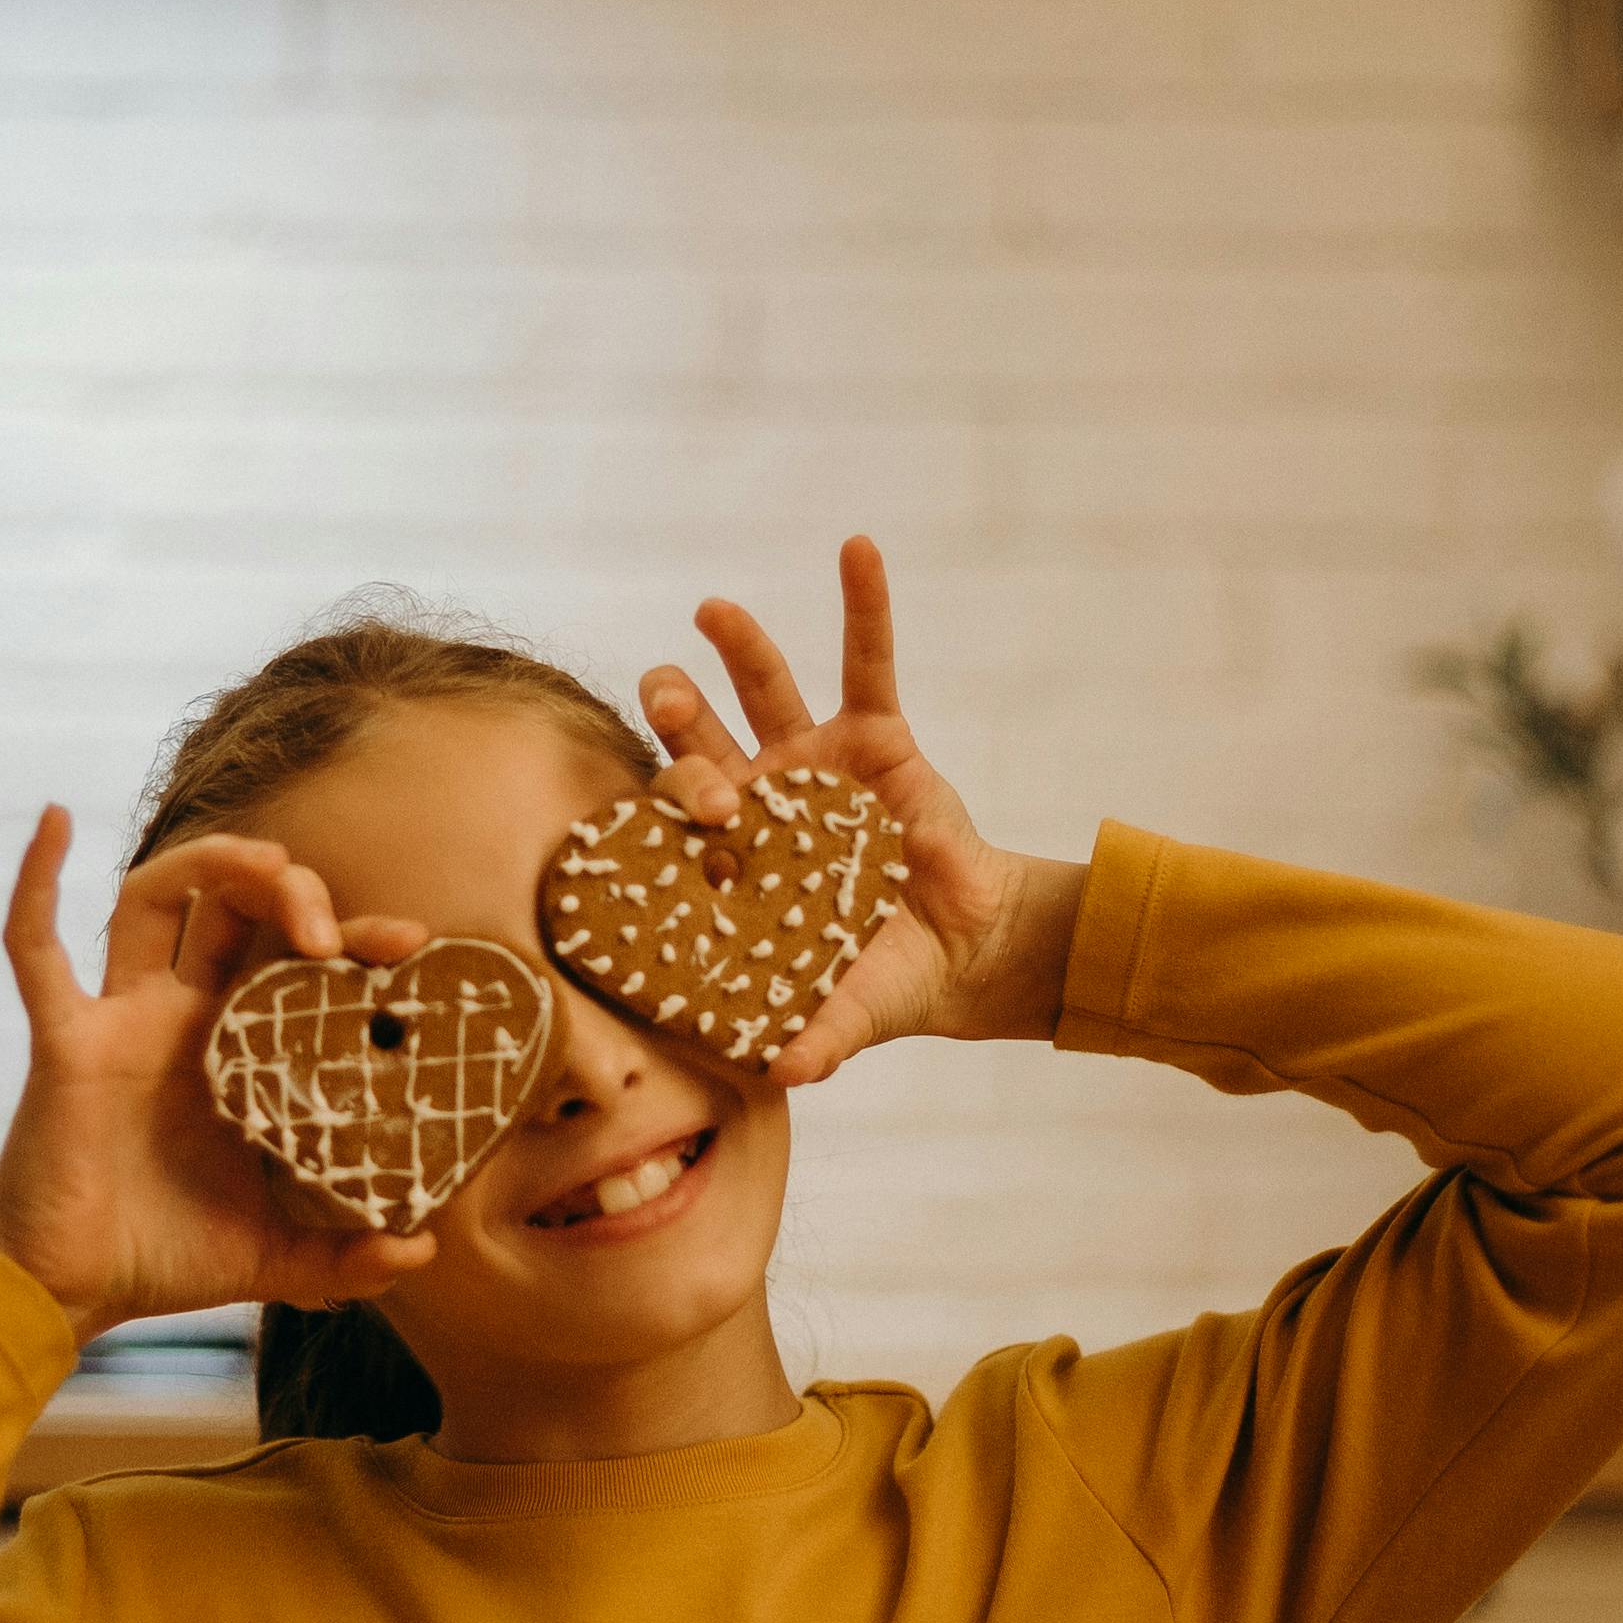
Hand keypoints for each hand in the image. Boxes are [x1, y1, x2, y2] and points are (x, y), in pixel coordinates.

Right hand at [0, 810, 442, 1343]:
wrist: (69, 1292)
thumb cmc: (161, 1260)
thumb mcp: (275, 1257)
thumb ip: (347, 1257)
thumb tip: (422, 1250)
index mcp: (236, 1052)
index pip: (298, 964)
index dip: (355, 940)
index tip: (410, 943)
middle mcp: (181, 1017)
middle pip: (234, 910)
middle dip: (291, 893)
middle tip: (332, 933)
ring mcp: (120, 1018)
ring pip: (153, 899)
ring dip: (208, 864)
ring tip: (269, 864)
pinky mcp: (65, 1037)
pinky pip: (34, 948)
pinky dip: (36, 881)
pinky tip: (54, 819)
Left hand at [640, 535, 1084, 1084]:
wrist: (963, 950)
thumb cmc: (885, 982)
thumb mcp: (850, 1013)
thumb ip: (817, 1036)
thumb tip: (784, 1074)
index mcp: (732, 862)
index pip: (679, 823)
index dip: (670, 813)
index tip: (679, 812)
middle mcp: (762, 799)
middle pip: (700, 742)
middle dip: (675, 714)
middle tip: (658, 690)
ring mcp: (815, 759)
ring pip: (767, 690)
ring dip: (740, 647)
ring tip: (710, 607)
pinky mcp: (876, 733)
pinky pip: (868, 658)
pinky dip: (863, 603)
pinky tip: (857, 548)